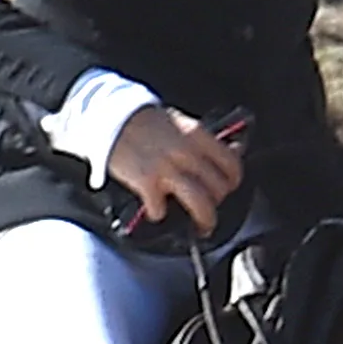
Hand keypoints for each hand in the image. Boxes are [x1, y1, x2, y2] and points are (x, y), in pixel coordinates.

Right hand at [107, 106, 243, 236]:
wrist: (108, 117)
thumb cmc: (143, 121)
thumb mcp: (179, 123)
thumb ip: (203, 140)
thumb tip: (233, 150)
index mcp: (196, 135)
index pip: (231, 163)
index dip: (233, 180)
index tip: (228, 186)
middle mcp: (186, 152)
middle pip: (219, 187)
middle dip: (218, 202)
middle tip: (211, 206)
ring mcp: (166, 169)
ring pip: (201, 203)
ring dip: (205, 220)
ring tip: (202, 226)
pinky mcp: (146, 182)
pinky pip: (161, 209)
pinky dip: (159, 213)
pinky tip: (156, 209)